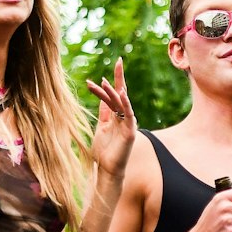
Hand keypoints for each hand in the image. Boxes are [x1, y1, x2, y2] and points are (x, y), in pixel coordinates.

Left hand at [86, 59, 137, 179]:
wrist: (107, 169)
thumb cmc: (104, 151)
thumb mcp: (101, 127)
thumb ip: (103, 113)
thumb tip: (101, 96)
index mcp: (116, 115)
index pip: (116, 92)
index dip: (116, 78)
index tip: (117, 62)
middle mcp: (124, 116)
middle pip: (121, 93)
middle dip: (119, 77)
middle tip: (118, 61)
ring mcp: (128, 123)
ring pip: (121, 102)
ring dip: (113, 91)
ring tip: (104, 81)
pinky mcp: (130, 131)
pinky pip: (128, 114)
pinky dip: (125, 103)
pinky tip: (121, 93)